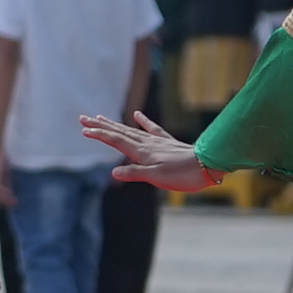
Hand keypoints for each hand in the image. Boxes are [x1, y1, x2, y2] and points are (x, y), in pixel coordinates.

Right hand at [81, 111, 214, 193]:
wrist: (208, 165)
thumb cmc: (182, 175)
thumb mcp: (157, 178)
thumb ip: (135, 174)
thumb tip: (113, 173)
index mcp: (141, 152)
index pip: (115, 141)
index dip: (99, 135)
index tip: (84, 130)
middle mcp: (146, 144)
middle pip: (119, 132)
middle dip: (101, 126)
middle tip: (83, 118)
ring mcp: (157, 142)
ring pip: (130, 130)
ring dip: (114, 124)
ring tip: (101, 117)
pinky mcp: (167, 143)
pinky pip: (152, 129)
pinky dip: (143, 121)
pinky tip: (137, 115)